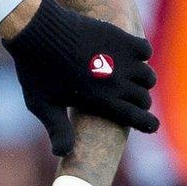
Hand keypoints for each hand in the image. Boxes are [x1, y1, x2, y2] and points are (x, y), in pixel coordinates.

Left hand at [2, 0, 157, 154]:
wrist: (36, 30)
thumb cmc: (36, 70)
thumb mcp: (43, 105)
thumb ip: (57, 130)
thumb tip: (62, 155)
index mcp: (101, 101)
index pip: (139, 119)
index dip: (148, 124)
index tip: (150, 125)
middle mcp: (116, 82)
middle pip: (144, 99)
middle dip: (139, 103)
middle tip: (129, 100)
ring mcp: (121, 59)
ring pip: (148, 76)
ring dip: (142, 80)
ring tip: (130, 79)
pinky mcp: (121, 38)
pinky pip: (145, 50)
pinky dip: (140, 54)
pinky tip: (127, 56)